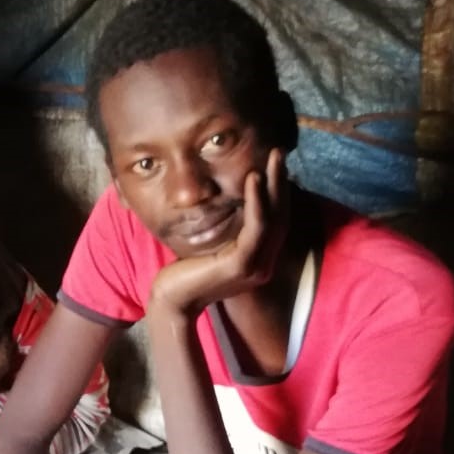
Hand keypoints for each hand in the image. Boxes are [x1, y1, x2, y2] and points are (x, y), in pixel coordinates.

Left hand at [149, 148, 288, 315]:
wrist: (172, 300)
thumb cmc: (185, 273)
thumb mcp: (212, 246)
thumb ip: (227, 230)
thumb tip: (228, 203)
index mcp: (258, 260)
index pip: (276, 221)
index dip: (279, 192)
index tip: (275, 165)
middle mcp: (263, 264)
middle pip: (281, 216)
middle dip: (282, 182)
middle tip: (280, 152)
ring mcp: (256, 266)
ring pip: (273, 218)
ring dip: (274, 185)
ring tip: (272, 158)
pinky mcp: (242, 264)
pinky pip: (256, 227)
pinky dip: (256, 201)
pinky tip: (253, 179)